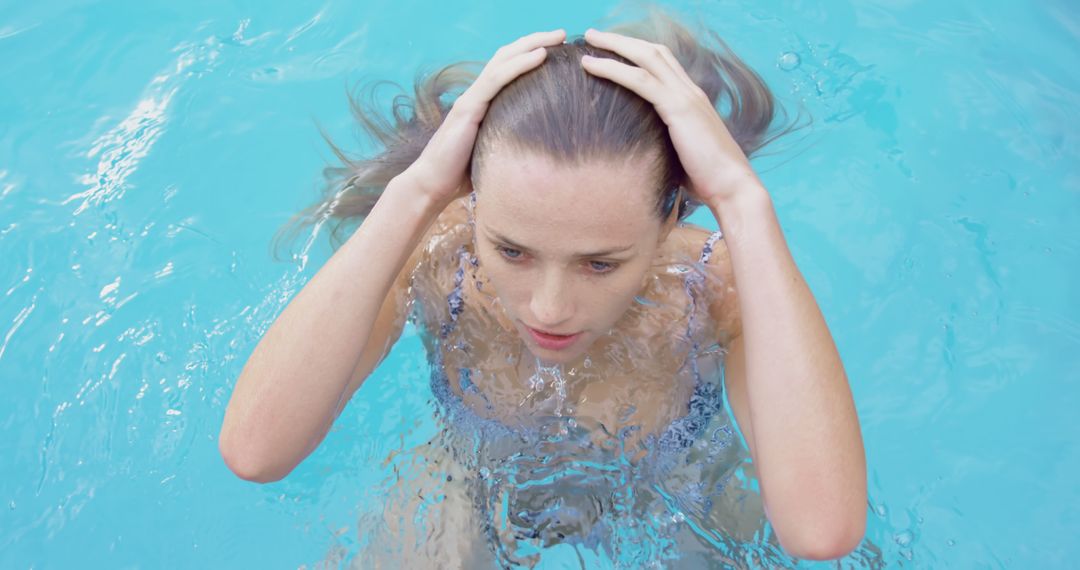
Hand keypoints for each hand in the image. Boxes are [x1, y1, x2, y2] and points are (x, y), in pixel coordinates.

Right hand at [406, 29, 566, 205]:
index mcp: (482, 104)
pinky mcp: (468, 108)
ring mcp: (471, 99)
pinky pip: (497, 79)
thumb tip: (539, 155)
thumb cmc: (461, 177)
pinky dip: (520, 64)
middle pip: (507, 57)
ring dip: (532, 45)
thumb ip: (509, 144)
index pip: (506, 69)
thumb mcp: (493, 154)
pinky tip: (540, 56)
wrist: (432, 186)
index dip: (528, 55)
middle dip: (535, 41)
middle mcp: (476, 95)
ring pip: (503, 61)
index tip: (556, 50)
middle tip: (562, 34)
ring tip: (557, 37)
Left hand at [580, 29, 761, 205]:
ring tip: (589, 39)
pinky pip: (640, 80)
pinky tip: (591, 66)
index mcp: (692, 100)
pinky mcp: (678, 109)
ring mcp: (686, 97)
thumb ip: (665, 145)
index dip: (638, 52)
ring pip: (646, 57)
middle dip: (622, 40)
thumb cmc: (708, 181)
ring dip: (615, 45)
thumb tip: (642, 153)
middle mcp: (691, 91)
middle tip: (594, 35)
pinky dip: (613, 69)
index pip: (664, 63)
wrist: (732, 188)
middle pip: (654, 51)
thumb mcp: (682, 156)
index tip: (613, 50)